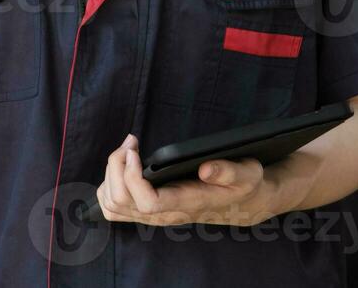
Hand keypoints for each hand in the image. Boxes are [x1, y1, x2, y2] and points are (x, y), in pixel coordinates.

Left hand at [95, 133, 274, 226]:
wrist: (242, 204)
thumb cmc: (243, 186)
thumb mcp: (247, 174)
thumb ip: (229, 171)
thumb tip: (206, 169)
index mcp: (186, 205)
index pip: (147, 203)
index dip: (132, 177)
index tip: (135, 150)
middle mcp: (165, 215)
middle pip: (120, 201)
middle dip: (116, 165)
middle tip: (131, 142)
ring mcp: (153, 215)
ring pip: (111, 204)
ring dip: (111, 172)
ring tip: (128, 150)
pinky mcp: (146, 211)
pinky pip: (113, 205)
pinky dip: (109, 182)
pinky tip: (125, 163)